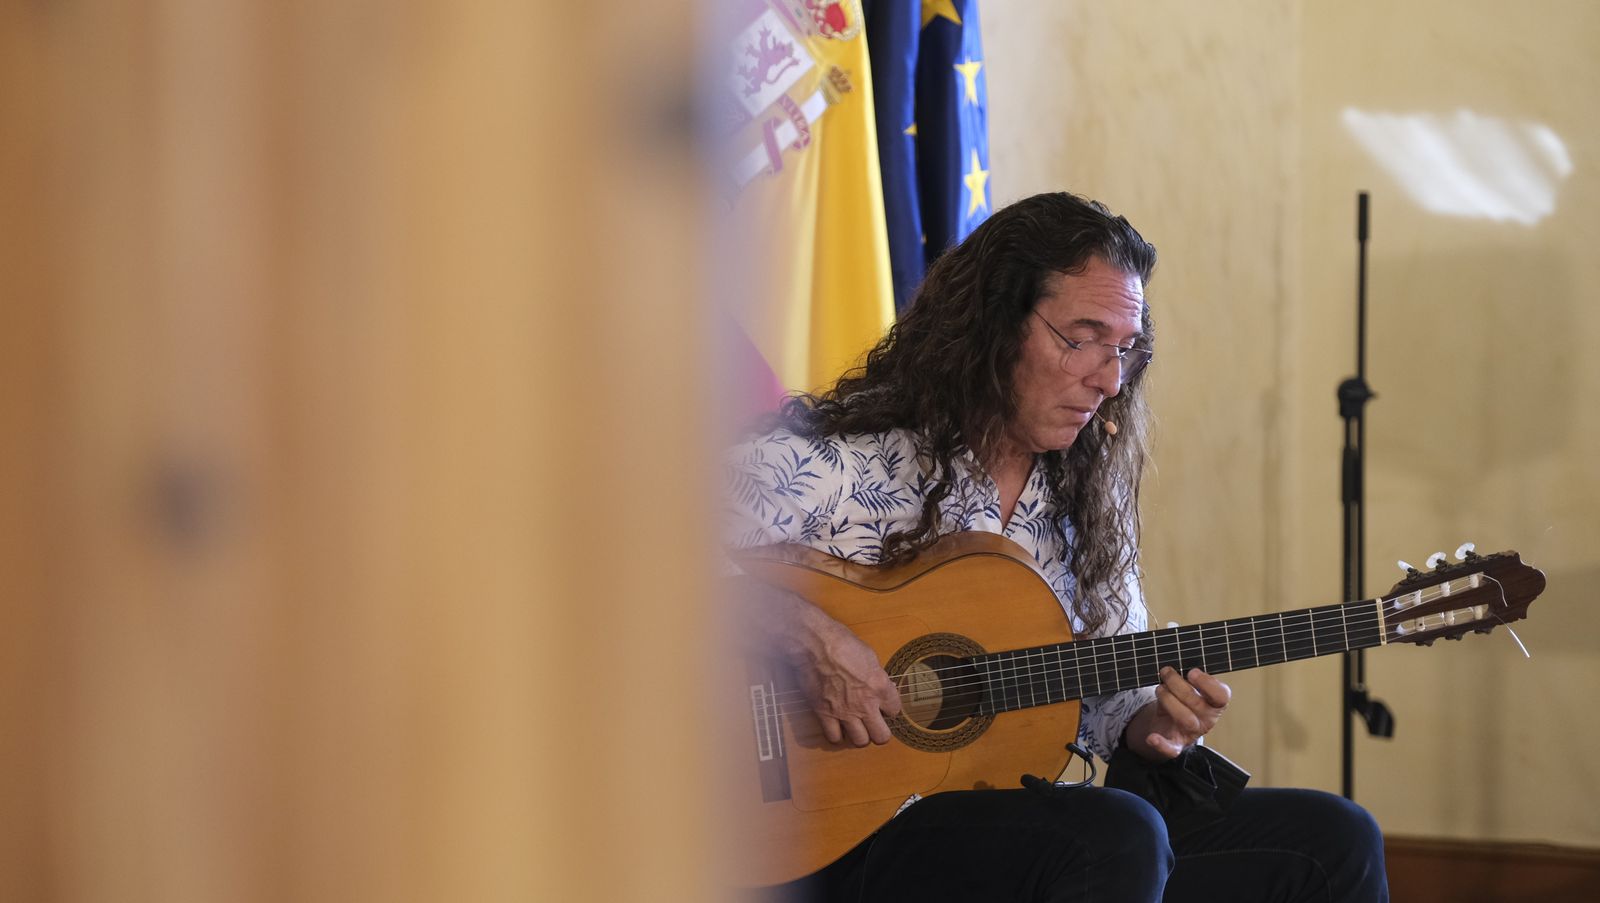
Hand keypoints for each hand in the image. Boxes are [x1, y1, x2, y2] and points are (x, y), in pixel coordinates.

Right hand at [794, 623, 902, 746]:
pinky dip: (836, 734)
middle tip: (874, 724)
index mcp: (879, 686)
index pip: (895, 709)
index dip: (890, 708)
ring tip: (856, 727)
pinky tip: (837, 726)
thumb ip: (876, 676)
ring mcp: (844, 712)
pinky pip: (834, 737)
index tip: (884, 705)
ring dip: (859, 735)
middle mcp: (865, 704)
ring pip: (860, 741)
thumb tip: (881, 684)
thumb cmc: (841, 643)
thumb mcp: (869, 655)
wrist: (814, 645)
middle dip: (880, 732)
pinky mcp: (824, 714)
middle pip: (881, 736)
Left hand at [1126, 667, 1230, 760]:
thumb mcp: (1188, 687)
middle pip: (1197, 704)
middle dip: (1178, 686)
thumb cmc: (1181, 700)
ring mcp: (1191, 733)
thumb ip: (1188, 678)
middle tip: (1165, 672)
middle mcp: (1206, 719)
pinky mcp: (1176, 745)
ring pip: (1186, 719)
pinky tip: (1152, 738)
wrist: (1168, 724)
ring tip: (1159, 689)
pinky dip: (1162, 744)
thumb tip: (1179, 660)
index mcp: (1214, 703)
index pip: (1221, 696)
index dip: (1208, 684)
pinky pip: (1171, 748)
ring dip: (1169, 701)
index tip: (1192, 672)